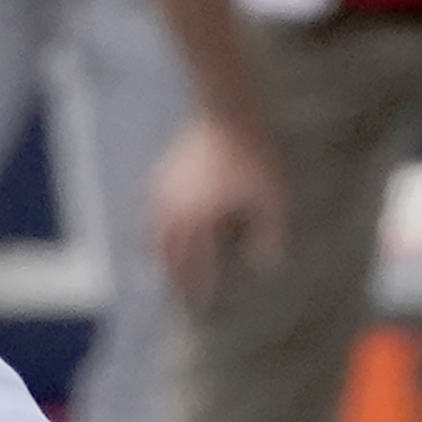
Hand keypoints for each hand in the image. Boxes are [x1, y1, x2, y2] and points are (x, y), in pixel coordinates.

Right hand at [149, 114, 290, 302]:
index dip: (199, 289)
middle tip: (181, 299)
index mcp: (199, 221)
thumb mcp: (271, 198)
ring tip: (166, 272)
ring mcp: (163, 193)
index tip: (203, 308)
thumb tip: (266, 266)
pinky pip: (151, 212)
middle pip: (168, 257)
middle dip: (175, 281)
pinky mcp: (160, 176)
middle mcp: (175, 212)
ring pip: (152, 236)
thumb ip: (269, 234)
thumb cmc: (253, 156)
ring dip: (159, 258)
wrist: (227, 114)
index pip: (195, 266)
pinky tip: (161, 233)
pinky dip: (154, 230)